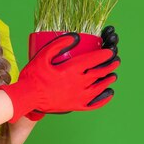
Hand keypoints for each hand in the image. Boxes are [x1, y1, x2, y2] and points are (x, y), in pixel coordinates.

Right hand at [0, 32, 119, 123]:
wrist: (27, 97)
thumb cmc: (34, 76)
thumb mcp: (42, 56)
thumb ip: (59, 45)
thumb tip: (75, 37)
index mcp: (72, 70)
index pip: (93, 60)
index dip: (103, 55)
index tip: (109, 52)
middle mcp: (79, 83)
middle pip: (99, 73)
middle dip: (109, 66)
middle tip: (115, 61)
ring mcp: (79, 96)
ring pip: (99, 88)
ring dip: (107, 80)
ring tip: (113, 75)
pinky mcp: (76, 106)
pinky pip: (94, 104)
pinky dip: (104, 99)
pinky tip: (108, 94)